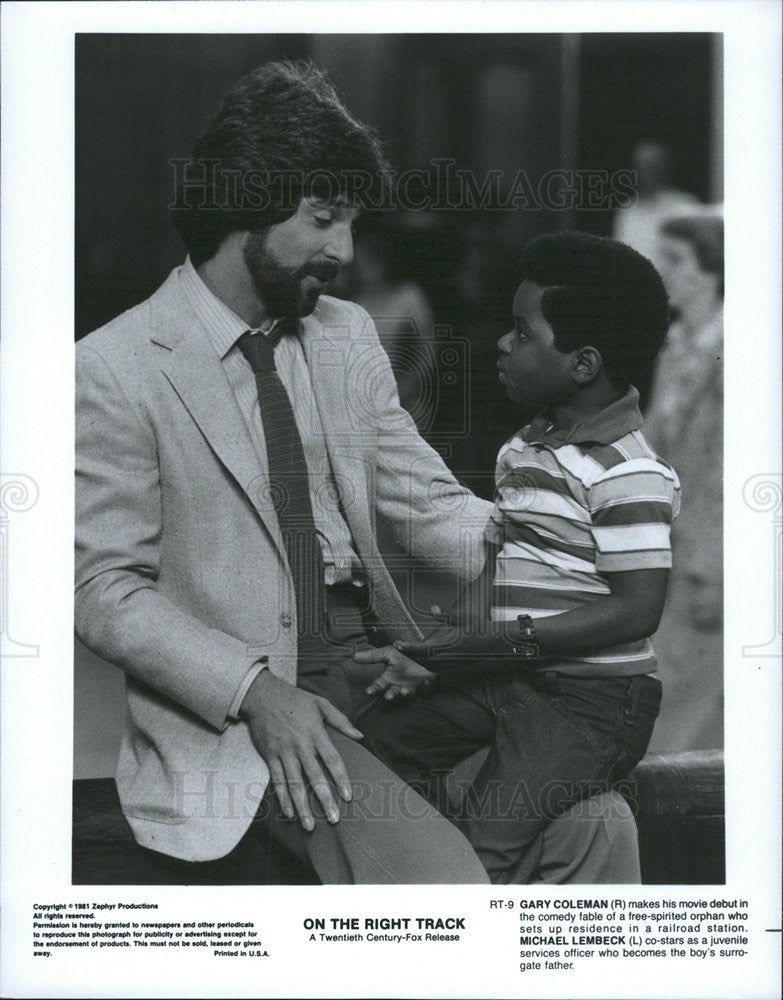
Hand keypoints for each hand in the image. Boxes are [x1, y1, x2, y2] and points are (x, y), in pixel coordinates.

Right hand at [239, 670, 362, 830]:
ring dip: (302, 806)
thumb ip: (341, 721)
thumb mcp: (321, 703)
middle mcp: (300, 745)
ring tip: (310, 826)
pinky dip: (282, 797)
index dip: (341, 779)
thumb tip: (360, 736)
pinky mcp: (270, 755)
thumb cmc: (294, 699)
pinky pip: (277, 780)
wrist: (262, 694)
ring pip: (294, 784)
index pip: (332, 759)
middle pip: (314, 776)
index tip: (348, 796)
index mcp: (316, 733)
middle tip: (333, 819)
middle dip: (325, 799)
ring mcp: (284, 752)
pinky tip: (289, 812)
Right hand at [353, 644, 436, 699]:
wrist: (424, 655)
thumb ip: (372, 656)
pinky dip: (427, 685)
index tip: (369, 692)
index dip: (374, 689)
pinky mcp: (426, 685)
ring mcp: (413, 686)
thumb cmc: (403, 656)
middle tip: (388, 697)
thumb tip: (354, 656)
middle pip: (393, 693)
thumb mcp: (388, 653)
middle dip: (390, 695)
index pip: (379, 685)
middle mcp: (399, 685)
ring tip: (405, 691)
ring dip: (406, 693)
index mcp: (390, 678)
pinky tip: (426, 680)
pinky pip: (427, 688)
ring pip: (409, 694)